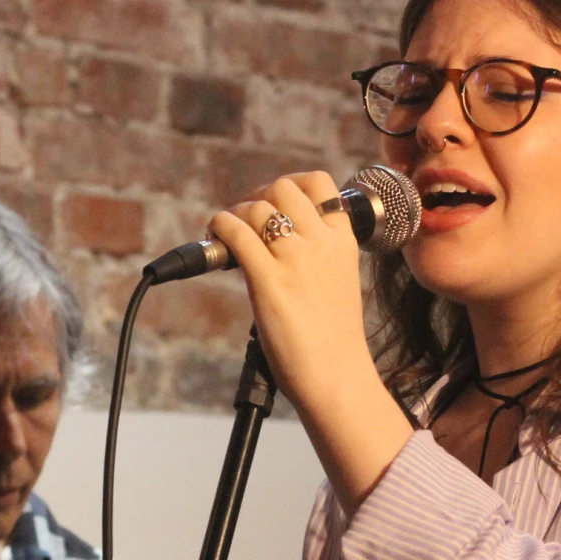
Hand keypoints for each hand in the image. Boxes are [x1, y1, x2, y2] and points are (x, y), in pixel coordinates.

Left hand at [208, 173, 418, 512]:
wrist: (335, 376)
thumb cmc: (333, 337)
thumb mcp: (339, 280)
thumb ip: (317, 253)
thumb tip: (276, 235)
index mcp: (344, 241)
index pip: (319, 183)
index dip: (291, 186)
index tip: (275, 203)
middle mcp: (321, 243)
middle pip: (282, 187)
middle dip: (257, 197)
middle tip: (245, 221)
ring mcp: (295, 259)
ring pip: (256, 207)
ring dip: (235, 215)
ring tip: (226, 236)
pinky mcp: (267, 280)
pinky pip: (236, 233)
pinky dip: (220, 229)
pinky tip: (216, 243)